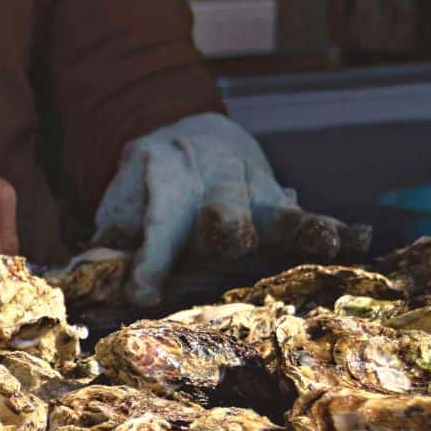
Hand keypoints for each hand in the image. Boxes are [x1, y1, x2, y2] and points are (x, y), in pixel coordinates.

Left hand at [94, 114, 370, 306]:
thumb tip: (72, 288)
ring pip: (273, 209)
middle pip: (222, 204)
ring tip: (322, 241)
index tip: (141, 293)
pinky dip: (333, 230)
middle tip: (226, 239)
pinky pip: (307, 215)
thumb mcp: (117, 209)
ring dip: (296, 227)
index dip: (149, 256)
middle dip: (224, 222)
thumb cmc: (144, 193)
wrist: (189, 137)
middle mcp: (212, 178)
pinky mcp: (280, 196)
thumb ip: (103, 246)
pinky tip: (359, 241)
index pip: (156, 219)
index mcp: (163, 179)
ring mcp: (252, 185)